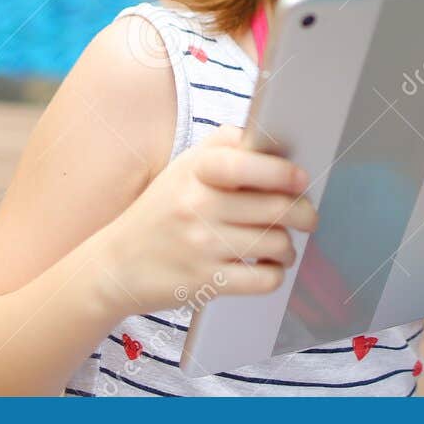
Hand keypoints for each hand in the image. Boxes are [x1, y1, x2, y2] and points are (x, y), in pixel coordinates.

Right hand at [93, 125, 317, 316]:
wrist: (116, 265)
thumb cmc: (161, 212)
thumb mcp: (183, 170)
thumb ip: (223, 147)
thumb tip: (270, 141)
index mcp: (194, 171)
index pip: (245, 163)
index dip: (281, 171)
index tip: (301, 179)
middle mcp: (197, 205)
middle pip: (275, 207)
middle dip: (304, 213)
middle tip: (308, 217)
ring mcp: (201, 245)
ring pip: (276, 243)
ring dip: (289, 247)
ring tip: (282, 246)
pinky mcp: (206, 281)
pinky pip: (264, 279)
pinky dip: (275, 274)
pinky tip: (267, 268)